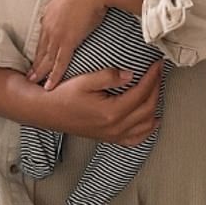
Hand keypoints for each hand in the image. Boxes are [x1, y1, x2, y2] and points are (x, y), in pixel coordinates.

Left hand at [29, 0, 105, 88]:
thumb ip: (73, 5)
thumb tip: (79, 6)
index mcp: (51, 14)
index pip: (43, 37)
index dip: (39, 49)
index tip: (37, 58)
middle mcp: (50, 25)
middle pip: (41, 49)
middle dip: (35, 63)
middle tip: (30, 76)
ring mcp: (57, 34)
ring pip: (46, 59)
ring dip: (40, 73)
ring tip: (35, 84)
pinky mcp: (67, 41)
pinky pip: (59, 63)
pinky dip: (54, 76)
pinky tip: (49, 85)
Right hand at [43, 61, 163, 144]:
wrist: (46, 111)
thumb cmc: (63, 95)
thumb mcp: (86, 80)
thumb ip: (110, 76)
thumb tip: (131, 74)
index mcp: (111, 112)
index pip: (142, 93)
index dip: (153, 77)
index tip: (158, 65)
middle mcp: (115, 128)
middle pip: (148, 108)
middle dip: (157, 88)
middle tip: (159, 72)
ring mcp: (112, 136)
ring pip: (146, 125)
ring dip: (155, 106)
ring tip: (157, 88)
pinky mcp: (108, 138)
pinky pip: (135, 139)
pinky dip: (148, 129)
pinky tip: (152, 120)